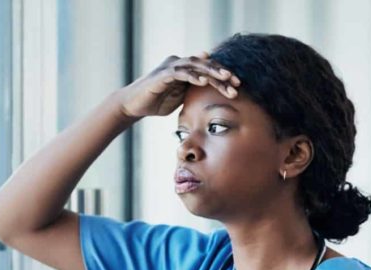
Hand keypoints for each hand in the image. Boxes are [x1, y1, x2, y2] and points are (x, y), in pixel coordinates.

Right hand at [116, 50, 240, 119]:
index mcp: (184, 69)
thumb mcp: (179, 98)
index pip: (207, 69)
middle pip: (205, 64)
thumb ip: (192, 92)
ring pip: (195, 65)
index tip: (238, 85)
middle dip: (222, 73)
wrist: (133, 106)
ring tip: (226, 79)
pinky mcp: (162, 74)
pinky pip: (180, 72)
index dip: (222, 76)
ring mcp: (170, 67)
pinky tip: (203, 81)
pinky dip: (192, 76)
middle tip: (237, 82)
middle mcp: (178, 63)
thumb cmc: (155, 102)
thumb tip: (209, 94)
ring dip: (212, 72)